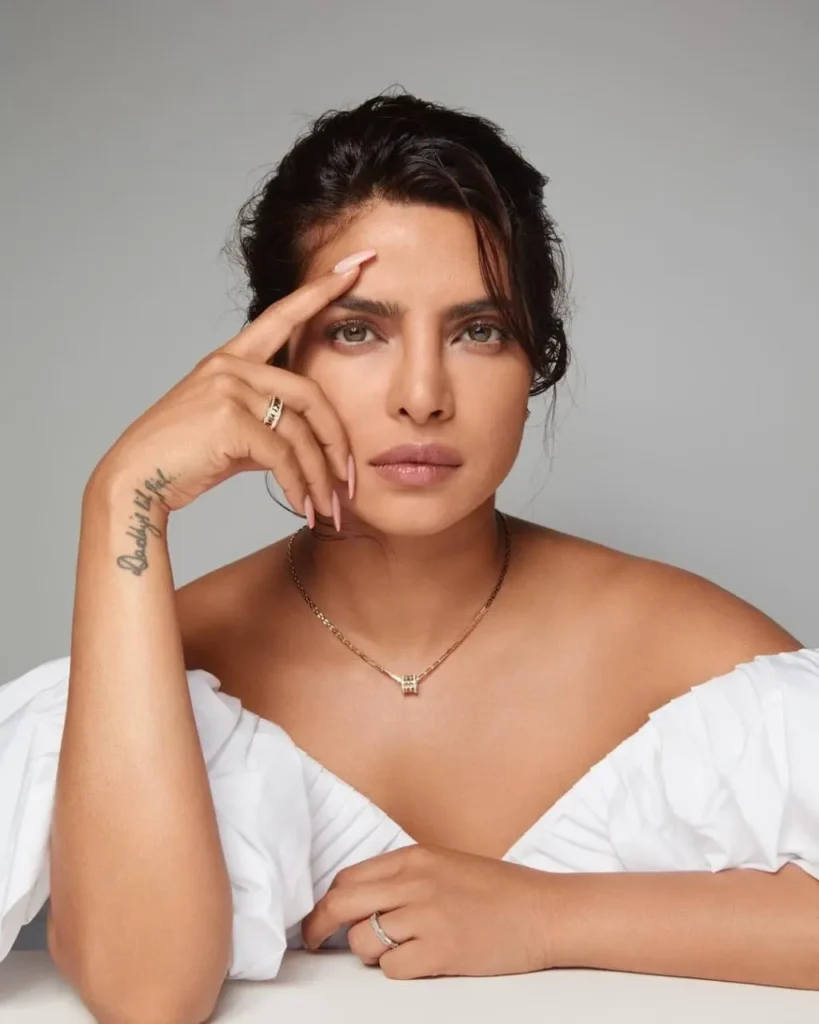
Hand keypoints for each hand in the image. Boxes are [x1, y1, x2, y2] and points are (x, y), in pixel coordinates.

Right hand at [87, 249, 377, 523]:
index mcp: (231, 359)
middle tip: (350, 481)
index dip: (322, 289)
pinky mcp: (228, 419)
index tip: (359, 263)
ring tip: (329, 507)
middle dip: (337, 442)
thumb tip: (308, 448)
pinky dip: (299, 486)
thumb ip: (271, 425)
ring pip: (301, 431)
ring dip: (319, 477)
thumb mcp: (233, 432)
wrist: (136, 481)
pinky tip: (303, 507)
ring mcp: (229, 388)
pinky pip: (283, 454)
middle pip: (311, 395)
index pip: (284, 315)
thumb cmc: (183, 458)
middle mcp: (231, 366)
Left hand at [301, 844, 559, 979]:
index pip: (347, 877)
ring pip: (363, 940)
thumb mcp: (445, 866)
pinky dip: (398, 971)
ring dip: (370, 953)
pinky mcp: (441, 950)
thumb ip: (404, 876)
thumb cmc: (499, 892)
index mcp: (414, 858)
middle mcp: (415, 882)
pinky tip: (421, 963)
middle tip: (314, 941)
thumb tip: (359, 897)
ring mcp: (427, 915)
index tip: (322, 917)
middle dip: (319, 926)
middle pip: (341, 904)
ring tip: (398, 951)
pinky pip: (392, 969)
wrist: (545, 912)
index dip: (328, 901)